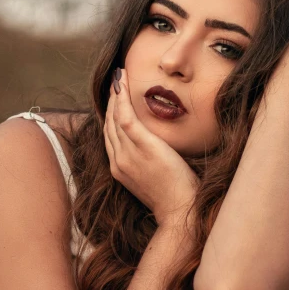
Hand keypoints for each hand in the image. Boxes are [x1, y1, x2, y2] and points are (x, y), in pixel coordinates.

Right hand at [103, 68, 198, 227]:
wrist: (180, 213)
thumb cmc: (175, 198)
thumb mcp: (156, 179)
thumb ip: (150, 163)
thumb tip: (160, 150)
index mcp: (120, 169)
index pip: (111, 136)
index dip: (111, 115)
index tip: (116, 99)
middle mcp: (118, 161)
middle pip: (108, 124)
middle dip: (111, 100)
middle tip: (116, 81)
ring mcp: (127, 154)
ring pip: (114, 117)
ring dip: (115, 94)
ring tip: (119, 76)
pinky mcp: (141, 146)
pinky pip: (124, 116)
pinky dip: (121, 97)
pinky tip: (122, 82)